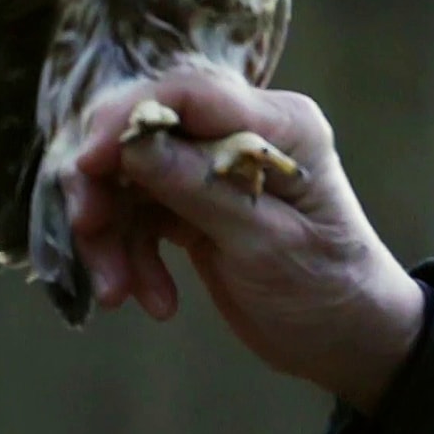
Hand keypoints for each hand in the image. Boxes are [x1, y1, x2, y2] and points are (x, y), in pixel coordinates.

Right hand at [65, 68, 424, 412]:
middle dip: (106, 186)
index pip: (189, 94)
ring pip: (129, 178)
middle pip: (145, 133)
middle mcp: (241, 133)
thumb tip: (132, 144)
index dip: (128, 119)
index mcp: (278, 125)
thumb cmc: (327, 288)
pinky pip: (139, 214)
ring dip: (113, 235)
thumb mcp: (267, 244)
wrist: (347, 340)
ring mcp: (213, 166)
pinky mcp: (192, 202)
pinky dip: (132, 255)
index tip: (87, 163)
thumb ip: (201, 189)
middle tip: (89, 232)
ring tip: (118, 291)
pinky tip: (153, 299)